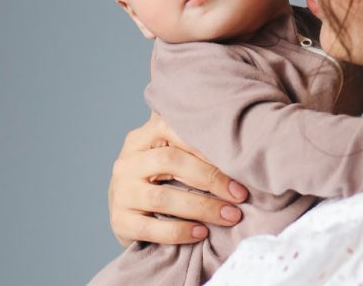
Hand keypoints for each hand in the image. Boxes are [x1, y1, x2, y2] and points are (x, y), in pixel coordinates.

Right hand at [108, 112, 248, 246]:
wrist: (127, 215)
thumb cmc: (159, 181)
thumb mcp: (168, 156)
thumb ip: (191, 143)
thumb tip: (242, 140)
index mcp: (141, 138)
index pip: (172, 129)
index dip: (206, 144)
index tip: (237, 160)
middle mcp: (127, 162)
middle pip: (169, 161)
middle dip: (210, 178)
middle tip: (240, 194)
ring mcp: (121, 192)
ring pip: (162, 198)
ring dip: (202, 208)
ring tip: (229, 216)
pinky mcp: (120, 221)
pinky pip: (151, 228)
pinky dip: (180, 231)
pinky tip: (202, 233)